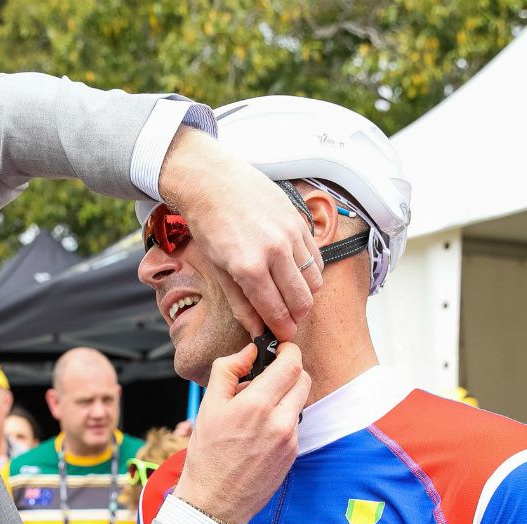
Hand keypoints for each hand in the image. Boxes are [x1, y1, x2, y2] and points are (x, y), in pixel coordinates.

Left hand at [159, 128, 322, 340]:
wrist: (213, 182)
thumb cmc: (210, 225)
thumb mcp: (218, 269)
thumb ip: (241, 303)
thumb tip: (256, 330)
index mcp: (249, 266)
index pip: (276, 311)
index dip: (282, 330)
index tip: (282, 338)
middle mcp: (275, 251)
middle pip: (302, 301)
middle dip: (296, 317)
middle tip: (288, 320)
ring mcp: (291, 235)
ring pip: (314, 281)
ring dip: (306, 296)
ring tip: (290, 297)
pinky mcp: (300, 222)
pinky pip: (316, 258)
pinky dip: (310, 272)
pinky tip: (295, 273)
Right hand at [173, 342, 308, 523]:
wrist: (215, 501)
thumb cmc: (207, 454)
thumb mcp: (208, 406)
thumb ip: (228, 371)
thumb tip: (248, 352)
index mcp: (257, 405)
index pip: (291, 364)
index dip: (288, 351)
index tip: (279, 350)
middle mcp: (280, 421)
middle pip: (303, 379)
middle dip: (289, 371)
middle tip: (268, 375)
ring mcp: (290, 440)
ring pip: (299, 401)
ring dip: (285, 395)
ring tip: (258, 406)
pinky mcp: (293, 454)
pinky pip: (294, 423)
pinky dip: (282, 417)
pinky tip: (260, 429)